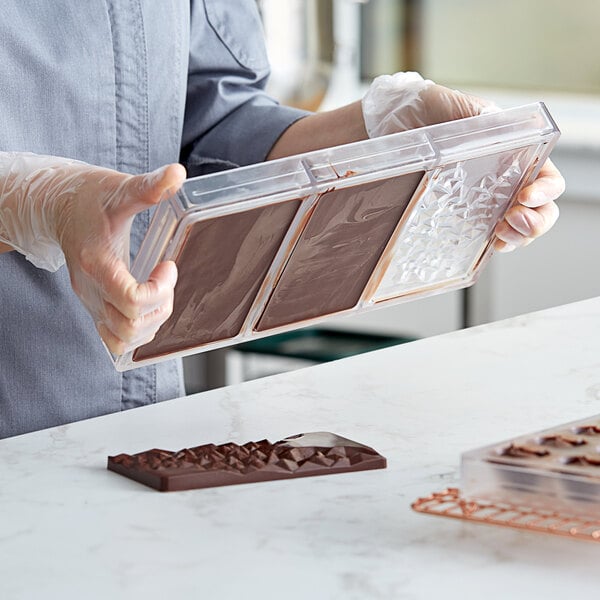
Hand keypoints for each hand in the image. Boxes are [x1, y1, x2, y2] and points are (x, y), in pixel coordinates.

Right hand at [0, 153, 185, 353]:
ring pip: (123, 340)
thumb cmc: (91, 198)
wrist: (60, 207)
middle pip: (130, 326)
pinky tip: (148, 306)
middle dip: (160, 307)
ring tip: (158, 293)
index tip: (167, 265)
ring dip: (151, 323)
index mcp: (97, 263)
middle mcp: (90, 290)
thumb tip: (178, 174)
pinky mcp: (95, 307)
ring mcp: (91, 302)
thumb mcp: (120, 189)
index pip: (132, 301)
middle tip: (165, 280)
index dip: (160, 289)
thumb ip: (149, 186)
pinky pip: (115, 339)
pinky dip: (138, 332)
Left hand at [362, 72, 564, 250]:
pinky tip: (492, 245)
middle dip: (536, 221)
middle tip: (514, 221)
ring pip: (519, 226)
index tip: (526, 196)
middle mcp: (503, 179)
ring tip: (502, 236)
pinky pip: (487, 236)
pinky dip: (497, 244)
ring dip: (520, 237)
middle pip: (540, 208)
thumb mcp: (456, 108)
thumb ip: (481, 119)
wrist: (388, 128)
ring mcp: (484, 201)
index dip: (546, 189)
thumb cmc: (424, 112)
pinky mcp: (462, 218)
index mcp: (512, 151)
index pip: (545, 175)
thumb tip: (499, 129)